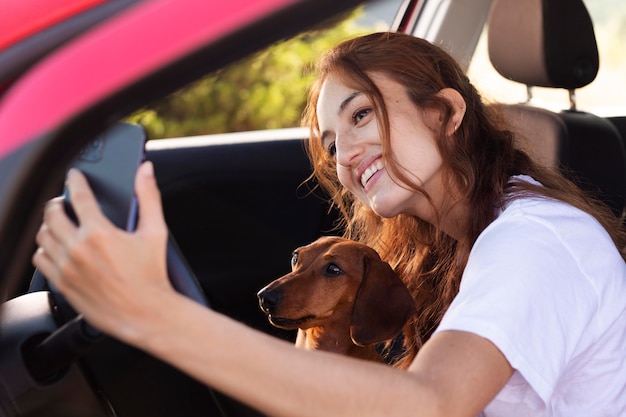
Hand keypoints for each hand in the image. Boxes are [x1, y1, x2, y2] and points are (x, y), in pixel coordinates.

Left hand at [33, 161, 172, 342]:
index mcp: (100, 233)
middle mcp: (78, 249)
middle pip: (52, 214)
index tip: (74, 175)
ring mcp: (67, 268)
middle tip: (64, 201)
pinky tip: (57, 247)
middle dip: (57, 202)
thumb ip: (149, 197)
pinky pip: (40, 259)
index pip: (78, 196)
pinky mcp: (62, 284)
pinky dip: (45, 249)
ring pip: (42, 235)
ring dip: (49, 225)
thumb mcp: (155, 232)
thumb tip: (145, 171)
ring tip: (60, 223)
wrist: (145, 314)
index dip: (75, 180)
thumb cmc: (152, 276)